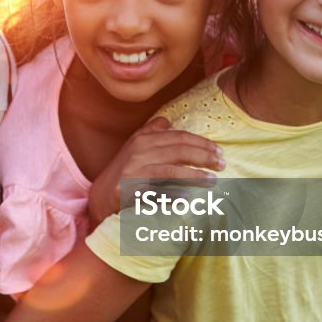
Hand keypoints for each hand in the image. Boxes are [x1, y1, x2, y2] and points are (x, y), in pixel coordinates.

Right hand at [86, 117, 223, 224]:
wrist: (99, 197)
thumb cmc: (123, 172)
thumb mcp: (134, 147)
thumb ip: (151, 132)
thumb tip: (169, 122)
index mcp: (143, 139)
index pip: (178, 137)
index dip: (201, 143)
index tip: (219, 151)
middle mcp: (138, 152)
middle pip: (178, 151)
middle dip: (204, 156)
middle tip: (222, 164)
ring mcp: (133, 172)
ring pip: (171, 171)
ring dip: (195, 176)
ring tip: (213, 181)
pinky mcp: (130, 191)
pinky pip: (156, 193)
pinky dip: (172, 195)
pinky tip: (188, 198)